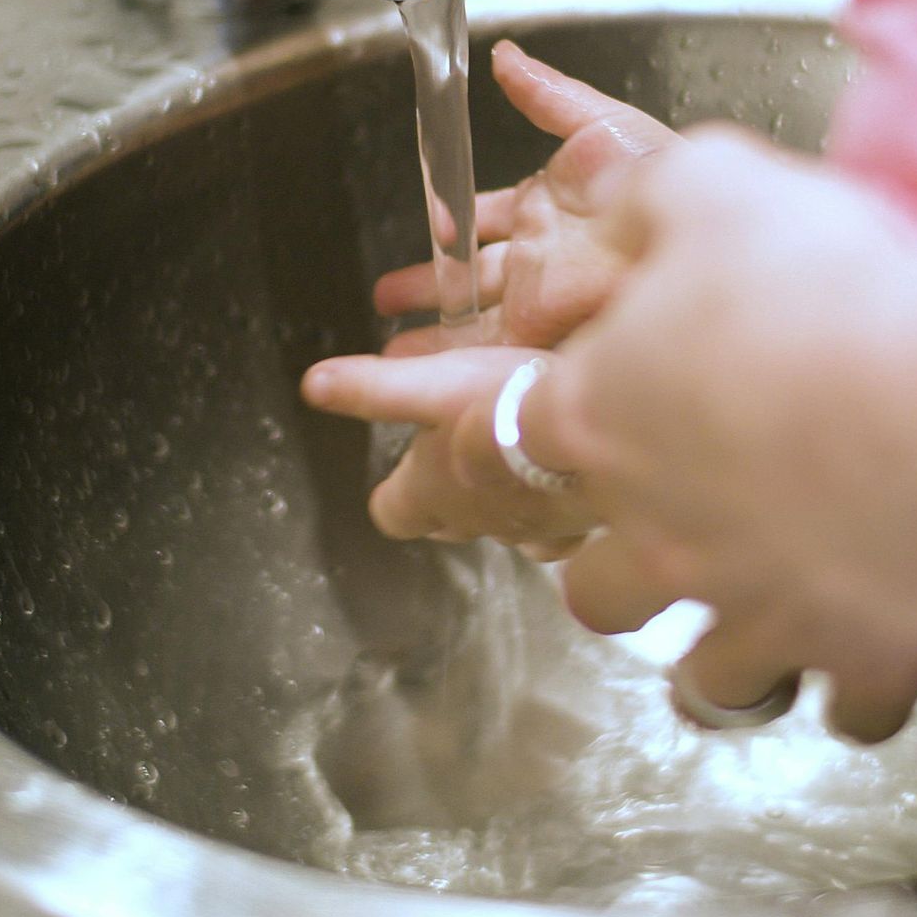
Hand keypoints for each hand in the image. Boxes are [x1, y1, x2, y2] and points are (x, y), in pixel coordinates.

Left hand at [301, 346, 598, 555]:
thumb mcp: (434, 386)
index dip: (393, 492)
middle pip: (447, 522)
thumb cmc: (510, 412)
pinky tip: (568, 480)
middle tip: (459, 458)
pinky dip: (556, 508)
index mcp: (430, 493)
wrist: (602, 436)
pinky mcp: (576, 527)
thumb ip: (375, 390)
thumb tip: (314, 385)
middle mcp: (475, 522)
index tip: (400, 472)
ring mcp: (527, 531)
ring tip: (516, 464)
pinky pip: (558, 530)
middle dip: (450, 496)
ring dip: (504, 501)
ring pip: (504, 527)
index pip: (391, 512)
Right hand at [377, 42, 677, 354]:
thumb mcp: (600, 123)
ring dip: (435, 331)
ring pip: (473, 316)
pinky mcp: (539, 328)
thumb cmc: (658, 172)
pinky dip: (453, 357)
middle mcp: (540, 256)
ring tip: (397, 348)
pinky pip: (489, 347)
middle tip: (390, 297)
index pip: (486, 218)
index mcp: (549, 208)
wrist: (683, 223)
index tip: (429, 228)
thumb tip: (506, 59)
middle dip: (430, 287)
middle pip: (471, 275)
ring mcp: (539, 295)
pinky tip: (421, 368)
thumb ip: (548, 95)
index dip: (451, 223)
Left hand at [534, 129, 916, 742]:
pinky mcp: (858, 660)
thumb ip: (641, 196)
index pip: (507, 444)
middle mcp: (658, 537)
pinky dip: (855, 689)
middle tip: (666, 539)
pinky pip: (843, 710)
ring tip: (761, 618)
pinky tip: (876, 655)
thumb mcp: (717, 185)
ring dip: (724, 653)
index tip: (529, 443)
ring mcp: (754, 613)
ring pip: (703, 679)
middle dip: (615, 573)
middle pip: (591, 592)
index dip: (513, 440)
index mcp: (602, 420)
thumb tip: (595, 201)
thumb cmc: (834, 286)